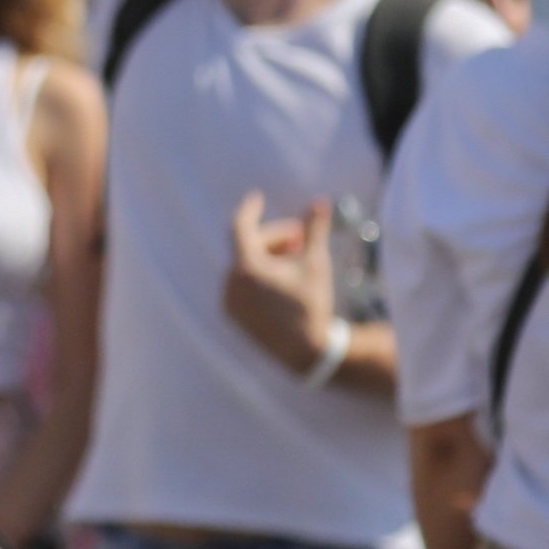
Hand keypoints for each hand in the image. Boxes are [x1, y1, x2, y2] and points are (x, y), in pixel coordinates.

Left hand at [223, 191, 338, 374]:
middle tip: (300, 237)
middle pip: (248, 246)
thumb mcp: (316, 264)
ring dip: (267, 256)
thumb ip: (314, 230)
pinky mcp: (231, 314)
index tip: (258, 198)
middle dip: (274, 238)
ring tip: (294, 258)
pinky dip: (257, 276)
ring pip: (245, 265)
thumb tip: (320, 201)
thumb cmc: (312, 305)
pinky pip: (241, 284)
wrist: (306, 351)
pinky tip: (281, 278)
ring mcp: (228, 299)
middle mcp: (230, 282)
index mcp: (246, 267)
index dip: (250, 210)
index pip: (240, 226)